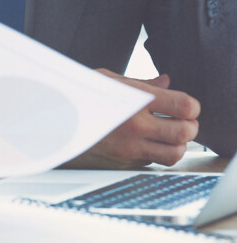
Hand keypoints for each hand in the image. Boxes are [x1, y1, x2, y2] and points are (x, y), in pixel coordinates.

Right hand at [65, 70, 199, 168]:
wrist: (50, 122)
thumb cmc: (77, 96)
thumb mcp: (106, 80)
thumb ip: (140, 83)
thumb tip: (166, 81)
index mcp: (133, 99)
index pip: (183, 106)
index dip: (191, 106)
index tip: (186, 105)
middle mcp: (134, 125)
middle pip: (185, 132)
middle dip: (190, 126)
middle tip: (183, 120)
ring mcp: (130, 147)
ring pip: (175, 153)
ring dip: (178, 143)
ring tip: (170, 133)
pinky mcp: (124, 163)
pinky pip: (154, 162)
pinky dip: (158, 153)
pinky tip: (148, 141)